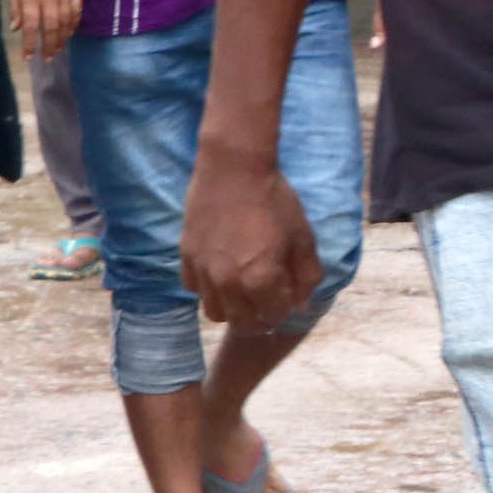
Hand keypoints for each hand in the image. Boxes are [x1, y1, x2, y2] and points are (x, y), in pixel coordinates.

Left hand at [8, 0, 79, 57]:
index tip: (29, 57)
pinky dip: (74, 23)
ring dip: (62, 38)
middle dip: (49, 46)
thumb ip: (16, 6)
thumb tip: (16, 28)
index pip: (30, 26)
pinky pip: (77, 10)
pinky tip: (71, 32)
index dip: (29, 44)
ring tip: (59, 49)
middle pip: (50, 28)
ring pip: (65, 22)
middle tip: (48, 58)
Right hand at [179, 149, 321, 327]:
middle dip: (259, 316)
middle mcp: (228, 282)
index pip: (273, 315)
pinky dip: (208, 289)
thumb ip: (306, 275)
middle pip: (242, 322)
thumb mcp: (303, 236)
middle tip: (267, 299)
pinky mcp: (186, 257)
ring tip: (243, 290)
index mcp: (261, 279)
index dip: (284, 309)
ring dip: (232, 308)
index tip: (287, 295)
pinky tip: (221, 271)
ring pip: (214, 312)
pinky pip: (194, 289)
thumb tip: (301, 303)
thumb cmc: (275, 200)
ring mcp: (203, 271)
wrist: (234, 170)